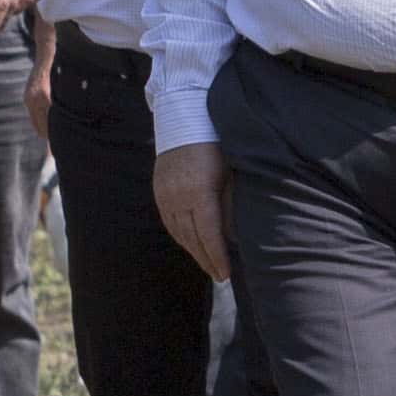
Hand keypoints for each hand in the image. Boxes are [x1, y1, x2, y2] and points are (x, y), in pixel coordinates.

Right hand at [155, 141, 230, 284]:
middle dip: (207, 260)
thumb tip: (236, 237)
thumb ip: (232, 205)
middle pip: (193, 239)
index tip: (226, 274)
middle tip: (221, 277)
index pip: (209, 235)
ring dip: (194, 252)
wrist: (186, 118)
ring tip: (208, 265)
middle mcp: (178, 197)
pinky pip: (169, 223)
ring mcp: (165, 195)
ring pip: (179, 233)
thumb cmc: (217, 145)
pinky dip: (181, 237)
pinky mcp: (159, 192)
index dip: (217, 257)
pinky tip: (192, 245)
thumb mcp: (231, 174)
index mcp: (199, 193)